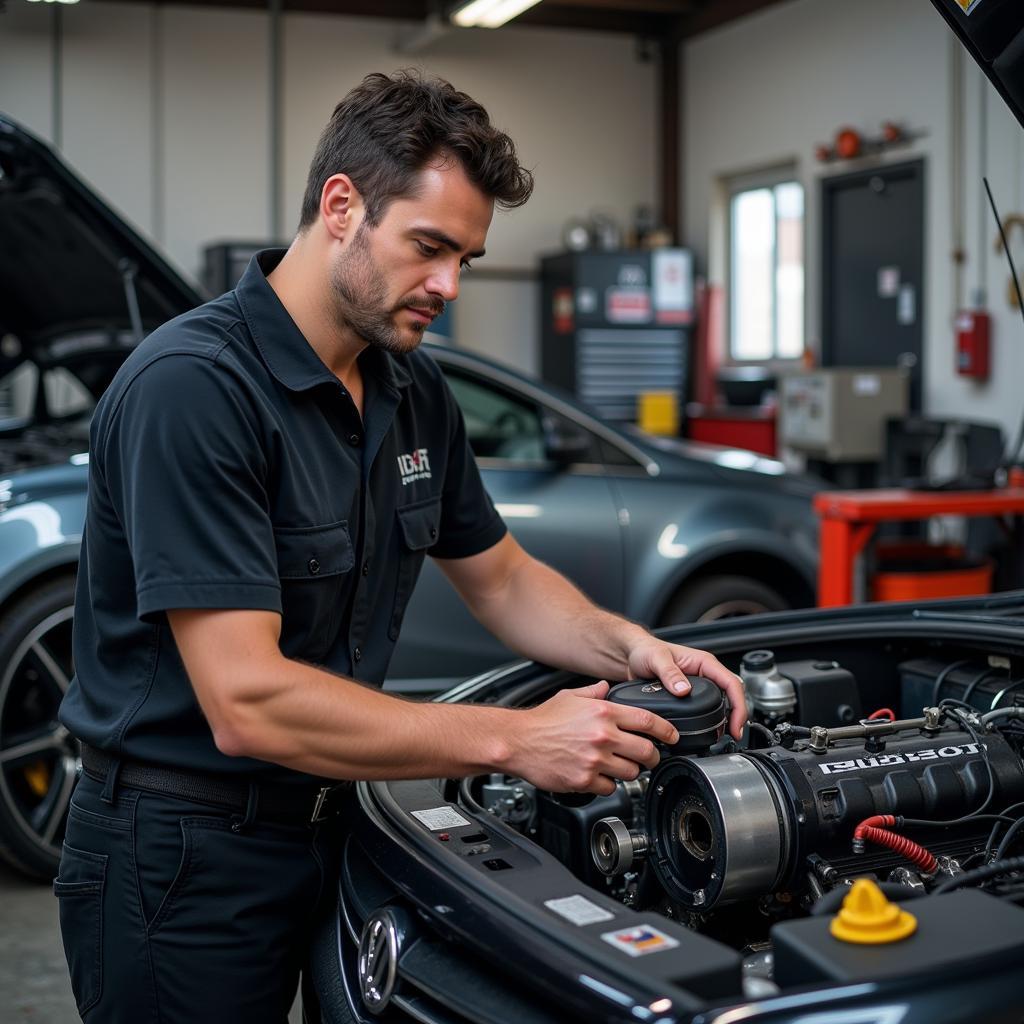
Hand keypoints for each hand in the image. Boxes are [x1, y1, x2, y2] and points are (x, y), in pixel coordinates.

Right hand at [505, 681, 679, 794]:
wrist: (517, 741)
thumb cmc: (541, 720)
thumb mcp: (569, 697)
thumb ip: (593, 693)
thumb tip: (607, 688)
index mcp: (602, 712)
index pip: (647, 720)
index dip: (666, 730)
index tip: (672, 736)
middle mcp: (602, 735)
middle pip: (646, 750)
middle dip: (652, 755)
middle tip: (649, 757)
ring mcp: (595, 759)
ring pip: (631, 772)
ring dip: (630, 771)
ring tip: (619, 766)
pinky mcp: (585, 780)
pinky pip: (610, 787)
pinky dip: (608, 784)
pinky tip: (598, 775)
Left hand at [625, 637, 746, 739]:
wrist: (631, 655)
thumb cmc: (644, 650)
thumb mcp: (656, 659)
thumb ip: (669, 673)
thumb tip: (684, 690)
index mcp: (703, 662)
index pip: (731, 683)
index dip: (739, 705)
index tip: (735, 724)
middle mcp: (704, 674)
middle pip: (732, 696)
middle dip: (736, 716)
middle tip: (732, 734)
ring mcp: (698, 686)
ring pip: (722, 703)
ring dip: (725, 720)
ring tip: (722, 736)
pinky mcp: (689, 696)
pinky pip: (707, 708)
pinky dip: (712, 720)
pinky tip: (708, 731)